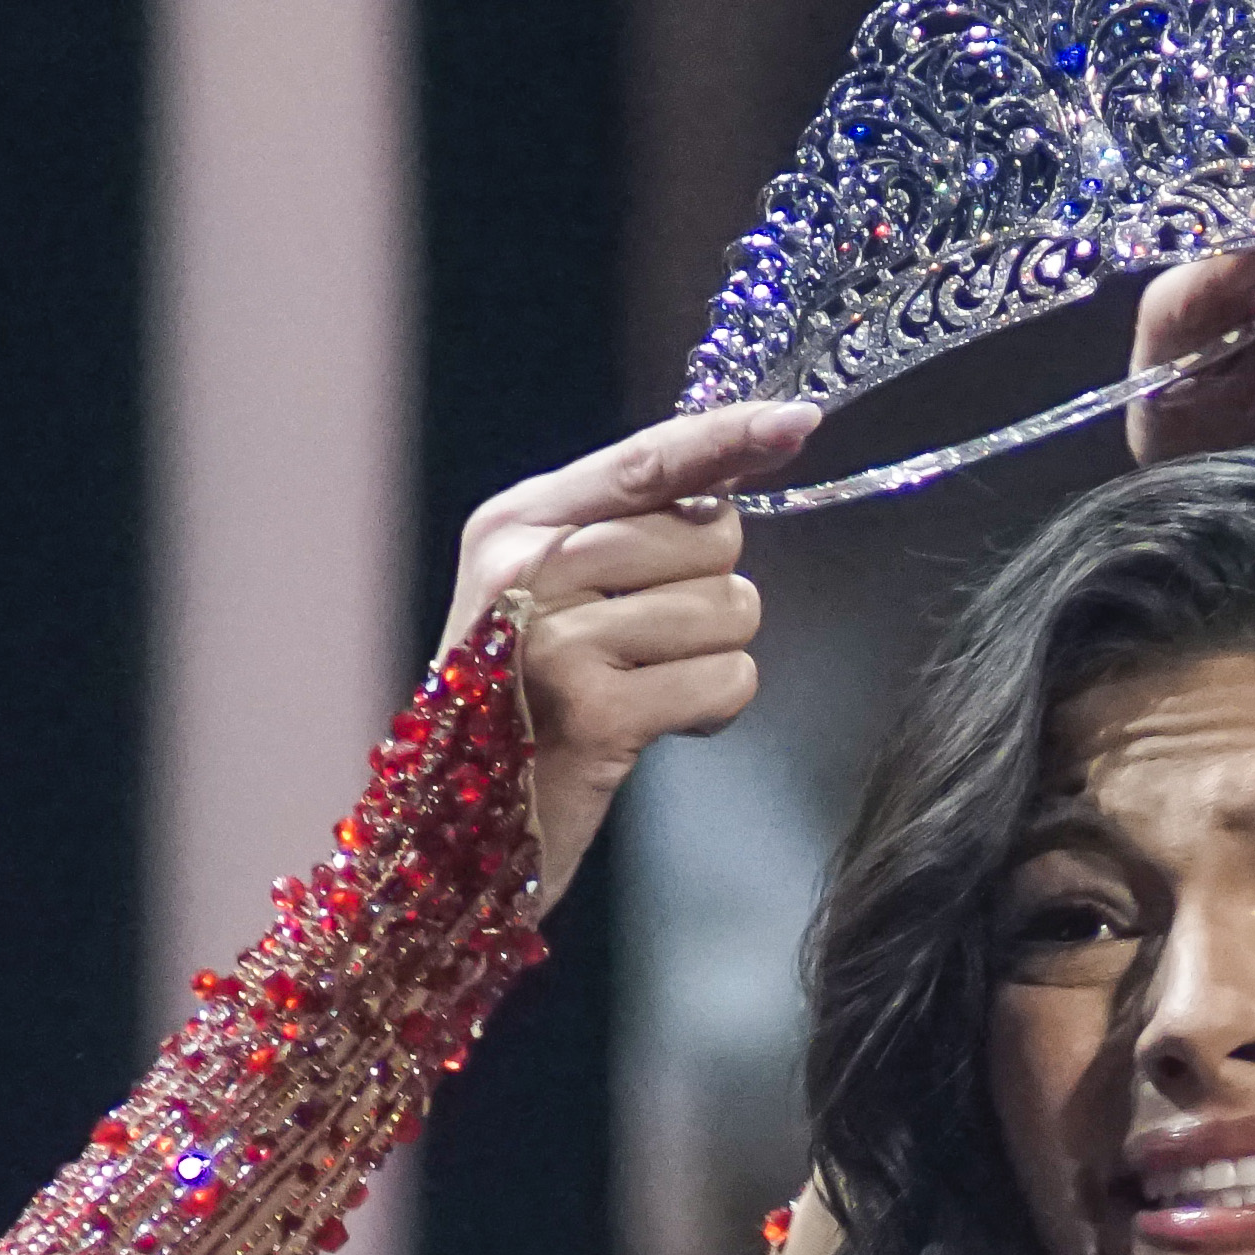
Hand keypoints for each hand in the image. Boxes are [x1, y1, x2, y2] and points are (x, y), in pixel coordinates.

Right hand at [440, 402, 822, 899]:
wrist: (456, 834)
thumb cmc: (521, 705)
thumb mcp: (546, 592)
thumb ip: (625, 524)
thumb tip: (733, 469)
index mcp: (515, 522)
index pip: (646, 459)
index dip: (729, 436)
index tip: (798, 420)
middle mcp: (528, 569)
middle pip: (710, 533)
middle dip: (711, 589)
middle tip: (647, 641)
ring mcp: (558, 640)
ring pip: (730, 608)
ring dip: (712, 656)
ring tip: (644, 686)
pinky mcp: (598, 713)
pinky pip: (727, 680)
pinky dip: (713, 709)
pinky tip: (657, 723)